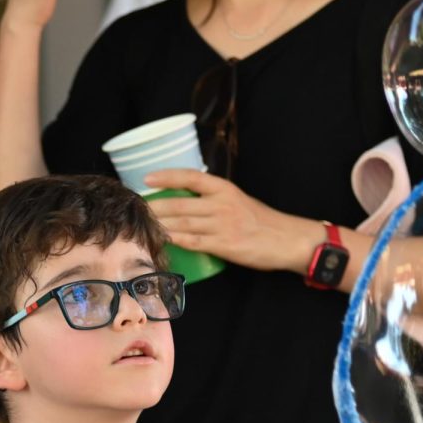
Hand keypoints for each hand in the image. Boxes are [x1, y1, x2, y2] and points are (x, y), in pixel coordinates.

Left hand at [143, 168, 318, 271]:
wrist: (286, 239)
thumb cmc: (262, 221)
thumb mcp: (239, 200)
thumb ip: (214, 200)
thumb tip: (185, 201)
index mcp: (224, 189)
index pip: (190, 177)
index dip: (167, 176)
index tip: (147, 179)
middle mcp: (221, 204)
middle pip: (180, 203)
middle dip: (154, 207)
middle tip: (135, 209)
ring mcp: (222, 225)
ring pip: (183, 223)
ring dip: (160, 225)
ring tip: (141, 226)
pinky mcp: (224, 245)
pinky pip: (193, 242)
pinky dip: (175, 241)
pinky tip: (161, 241)